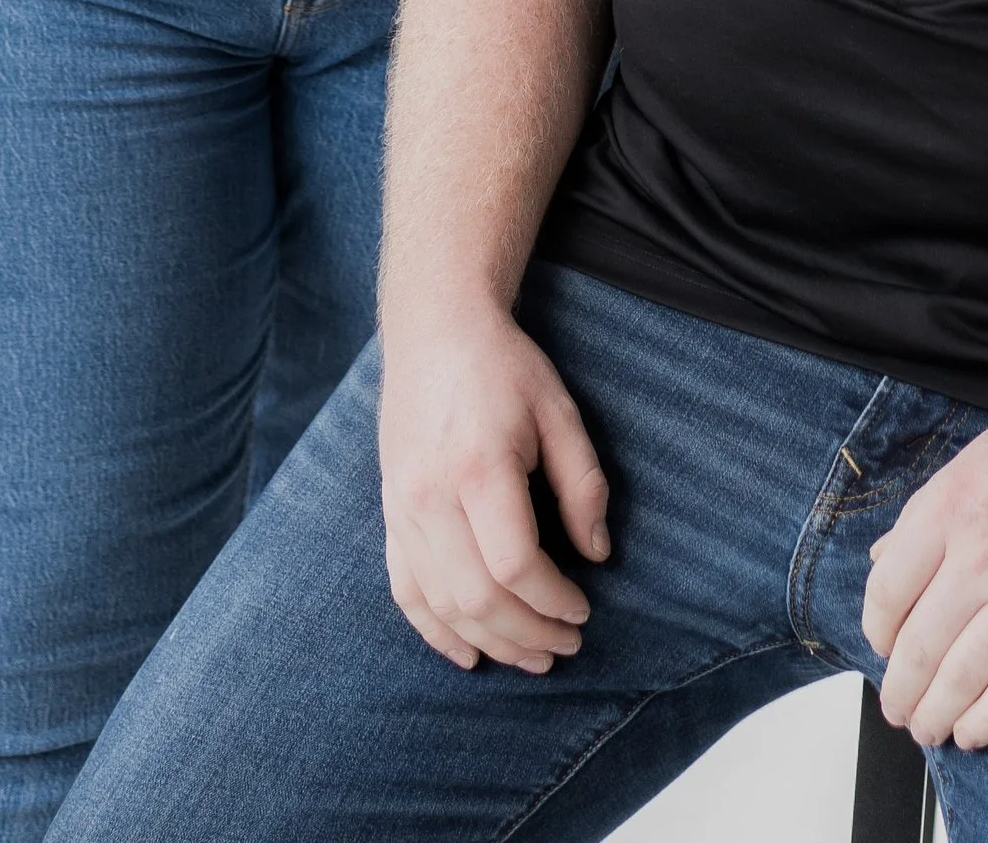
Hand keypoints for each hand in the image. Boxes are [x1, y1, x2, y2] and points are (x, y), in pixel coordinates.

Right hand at [377, 304, 611, 671]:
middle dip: (528, 633)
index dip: (554, 600)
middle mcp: (431, 496)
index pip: (515, 566)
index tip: (584, 609)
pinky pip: (406, 590)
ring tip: (532, 656)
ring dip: (490, 642)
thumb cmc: (503, 366)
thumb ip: (583, 484)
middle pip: (477, 597)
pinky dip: (435, 630)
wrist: (433, 330)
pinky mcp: (390, 514)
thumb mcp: (559, 410)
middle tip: (567, 646)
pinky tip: (467, 654)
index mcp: (478, 468)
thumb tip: (597, 554)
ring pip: (442, 604)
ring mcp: (402, 509)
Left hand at [861, 372, 987, 751]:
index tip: (880, 646)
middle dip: (899, 689)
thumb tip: (883, 556)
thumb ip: (926, 511)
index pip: (886, 591)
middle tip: (895, 706)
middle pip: (918, 646)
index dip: (876, 630)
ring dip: (935, 715)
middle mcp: (978, 556)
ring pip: (961, 677)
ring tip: (925, 730)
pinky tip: (972, 734)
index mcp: (948, 507)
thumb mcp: (977, 458)